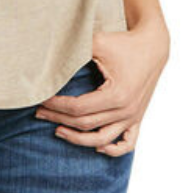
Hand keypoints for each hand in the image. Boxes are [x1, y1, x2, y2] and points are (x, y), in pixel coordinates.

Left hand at [35, 17, 169, 153]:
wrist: (152, 46)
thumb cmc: (123, 43)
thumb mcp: (98, 42)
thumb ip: (75, 50)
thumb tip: (48, 57)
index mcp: (117, 94)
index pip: (78, 108)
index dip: (56, 105)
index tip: (41, 98)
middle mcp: (126, 110)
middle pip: (85, 124)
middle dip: (59, 119)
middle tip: (39, 112)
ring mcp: (133, 117)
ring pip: (102, 139)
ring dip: (78, 139)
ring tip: (58, 130)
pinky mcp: (137, 118)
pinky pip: (127, 143)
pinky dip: (113, 150)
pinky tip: (97, 147)